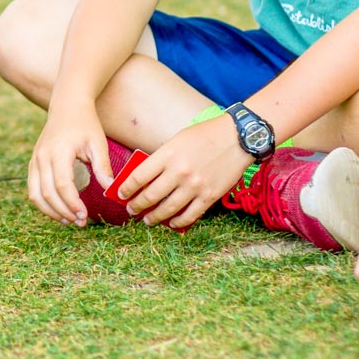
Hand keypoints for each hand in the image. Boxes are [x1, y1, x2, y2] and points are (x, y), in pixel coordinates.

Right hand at [28, 103, 110, 225]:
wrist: (67, 106)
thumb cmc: (85, 124)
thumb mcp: (98, 143)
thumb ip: (103, 167)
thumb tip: (111, 190)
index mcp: (59, 151)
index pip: (62, 184)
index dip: (72, 203)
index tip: (84, 215)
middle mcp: (42, 156)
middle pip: (47, 192)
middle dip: (63, 211)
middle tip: (80, 222)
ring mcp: (35, 159)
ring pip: (35, 194)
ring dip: (51, 211)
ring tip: (69, 220)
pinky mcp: (33, 163)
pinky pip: (33, 188)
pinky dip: (43, 203)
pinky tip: (58, 210)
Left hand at [117, 116, 249, 229]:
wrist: (238, 137)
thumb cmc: (205, 135)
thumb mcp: (177, 140)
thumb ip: (162, 158)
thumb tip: (145, 178)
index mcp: (168, 154)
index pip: (138, 176)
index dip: (126, 188)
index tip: (121, 194)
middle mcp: (179, 172)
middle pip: (150, 196)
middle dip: (136, 206)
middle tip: (131, 210)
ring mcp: (194, 186)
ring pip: (168, 209)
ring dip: (154, 217)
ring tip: (147, 220)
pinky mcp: (209, 196)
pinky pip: (189, 215)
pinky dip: (177, 222)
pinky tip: (171, 223)